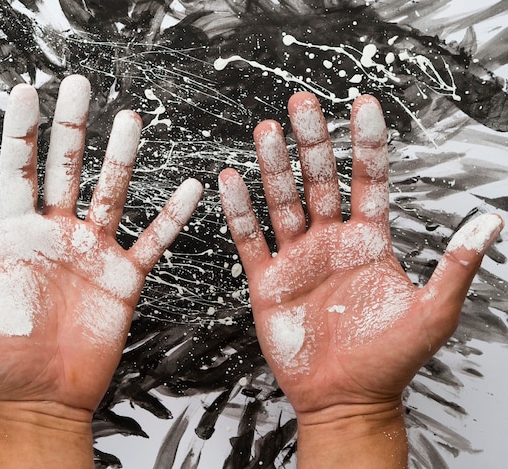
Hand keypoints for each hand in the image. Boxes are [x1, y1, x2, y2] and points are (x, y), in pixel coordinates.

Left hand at [0, 75, 201, 466]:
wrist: (42, 395)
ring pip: (112, 193)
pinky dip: (172, 216)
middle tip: (81, 85)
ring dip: (122, 157)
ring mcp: (95, 252)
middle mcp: (60, 235)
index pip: (20, 170)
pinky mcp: (125, 276)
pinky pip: (153, 240)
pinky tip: (189, 190)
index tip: (28, 91)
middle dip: (74, 126)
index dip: (23, 131)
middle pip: (68, 168)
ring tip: (132, 119)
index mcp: (20, 235)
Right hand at [219, 92, 502, 466]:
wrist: (344, 397)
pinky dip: (240, 211)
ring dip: (273, 166)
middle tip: (301, 103)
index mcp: (369, 243)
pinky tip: (231, 181)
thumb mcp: (432, 313)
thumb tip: (490, 220)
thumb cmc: (388, 361)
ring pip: (282, 202)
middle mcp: (331, 243)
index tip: (362, 105)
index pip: (368, 180)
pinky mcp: (268, 281)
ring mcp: (297, 259)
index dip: (366, 143)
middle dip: (310, 142)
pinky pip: (251, 239)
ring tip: (265, 131)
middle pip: (319, 181)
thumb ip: (456, 266)